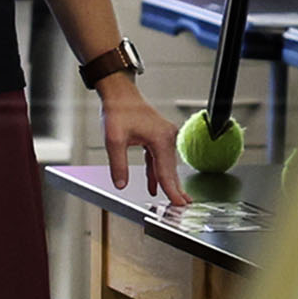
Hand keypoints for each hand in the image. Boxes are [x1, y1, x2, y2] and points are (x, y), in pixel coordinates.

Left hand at [100, 78, 185, 208]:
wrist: (119, 92)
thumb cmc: (118, 111)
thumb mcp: (114, 140)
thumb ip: (118, 164)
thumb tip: (121, 184)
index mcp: (160, 139)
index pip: (166, 171)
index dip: (172, 190)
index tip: (179, 204)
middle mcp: (167, 136)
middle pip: (170, 169)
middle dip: (175, 188)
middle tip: (183, 205)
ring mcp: (164, 135)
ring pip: (166, 164)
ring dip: (167, 181)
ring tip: (174, 197)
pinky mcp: (157, 135)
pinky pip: (159, 158)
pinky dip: (157, 172)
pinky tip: (154, 185)